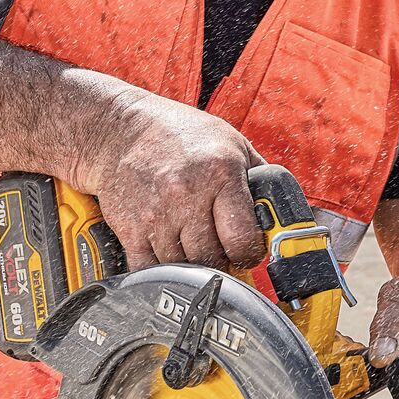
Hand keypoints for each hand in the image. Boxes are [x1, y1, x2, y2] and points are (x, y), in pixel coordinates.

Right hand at [69, 81, 264, 271]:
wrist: (117, 129)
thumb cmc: (178, 134)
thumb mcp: (231, 142)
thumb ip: (258, 177)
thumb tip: (280, 212)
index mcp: (220, 173)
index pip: (243, 239)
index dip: (250, 252)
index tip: (247, 250)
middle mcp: (187, 195)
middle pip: (213, 258)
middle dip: (222, 259)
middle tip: (221, 248)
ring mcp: (156, 214)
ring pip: (184, 267)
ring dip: (192, 263)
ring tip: (194, 242)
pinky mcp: (129, 229)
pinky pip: (150, 269)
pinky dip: (162, 268)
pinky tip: (169, 250)